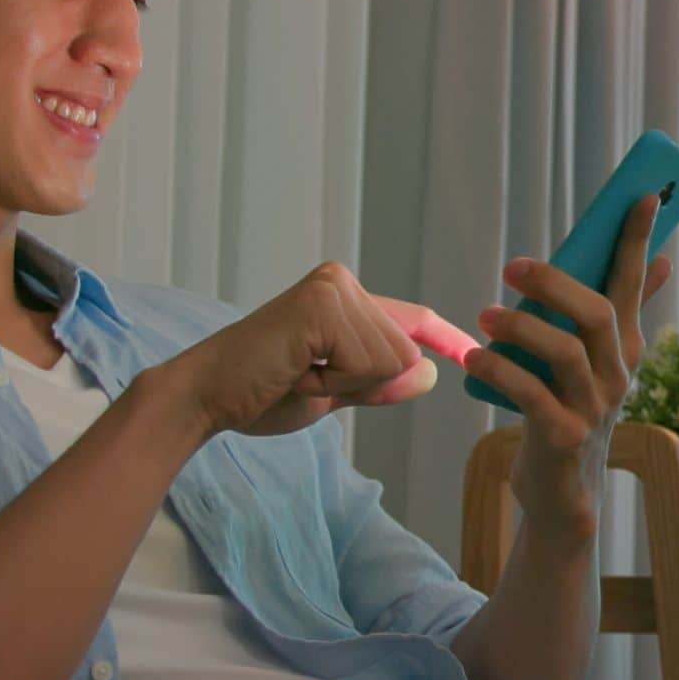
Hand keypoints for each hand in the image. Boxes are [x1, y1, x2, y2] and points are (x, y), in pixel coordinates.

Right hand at [167, 261, 467, 438]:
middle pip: (404, 352)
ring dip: (343, 385)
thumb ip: (379, 381)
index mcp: (345, 297)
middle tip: (303, 377)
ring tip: (296, 373)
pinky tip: (293, 371)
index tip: (470, 356)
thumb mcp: (336, 391)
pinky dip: (331, 383)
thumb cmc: (263, 394)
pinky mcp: (323, 306)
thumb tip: (429, 371)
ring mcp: (333, 289)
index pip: (412, 318)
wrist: (207, 397)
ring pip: (389, 362)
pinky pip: (366, 365)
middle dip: (360, 384)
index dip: (445, 339)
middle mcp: (342, 281)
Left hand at [468, 194, 674, 538]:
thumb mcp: (599, 364)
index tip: (640, 196)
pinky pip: (531, 393)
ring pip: (565, 351)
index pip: (635, 284)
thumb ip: (619, 315)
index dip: (636, 240)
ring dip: (521, 327)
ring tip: (485, 317)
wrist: (563, 495)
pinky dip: (501, 370)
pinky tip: (476, 357)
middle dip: (557, 282)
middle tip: (512, 266)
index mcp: (625, 349)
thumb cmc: (571, 415)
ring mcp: (593, 407)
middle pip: (599, 313)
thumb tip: (659, 261)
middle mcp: (617, 375)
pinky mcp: (563, 436)